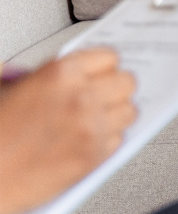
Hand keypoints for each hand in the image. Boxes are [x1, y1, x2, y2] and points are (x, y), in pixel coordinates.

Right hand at [0, 48, 136, 213]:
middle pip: (126, 82)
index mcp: (61, 74)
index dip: (102, 66)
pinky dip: (107, 140)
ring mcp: (91, 127)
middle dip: (114, 87)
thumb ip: (39, 76)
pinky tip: (88, 140)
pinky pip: (119, 139)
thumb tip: (64, 73)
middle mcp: (81, 97)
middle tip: (103, 94)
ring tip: (98, 118)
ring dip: (115, 114)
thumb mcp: (8, 88)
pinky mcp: (93, 156)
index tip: (101, 72)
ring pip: (129, 110)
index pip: (109, 57)